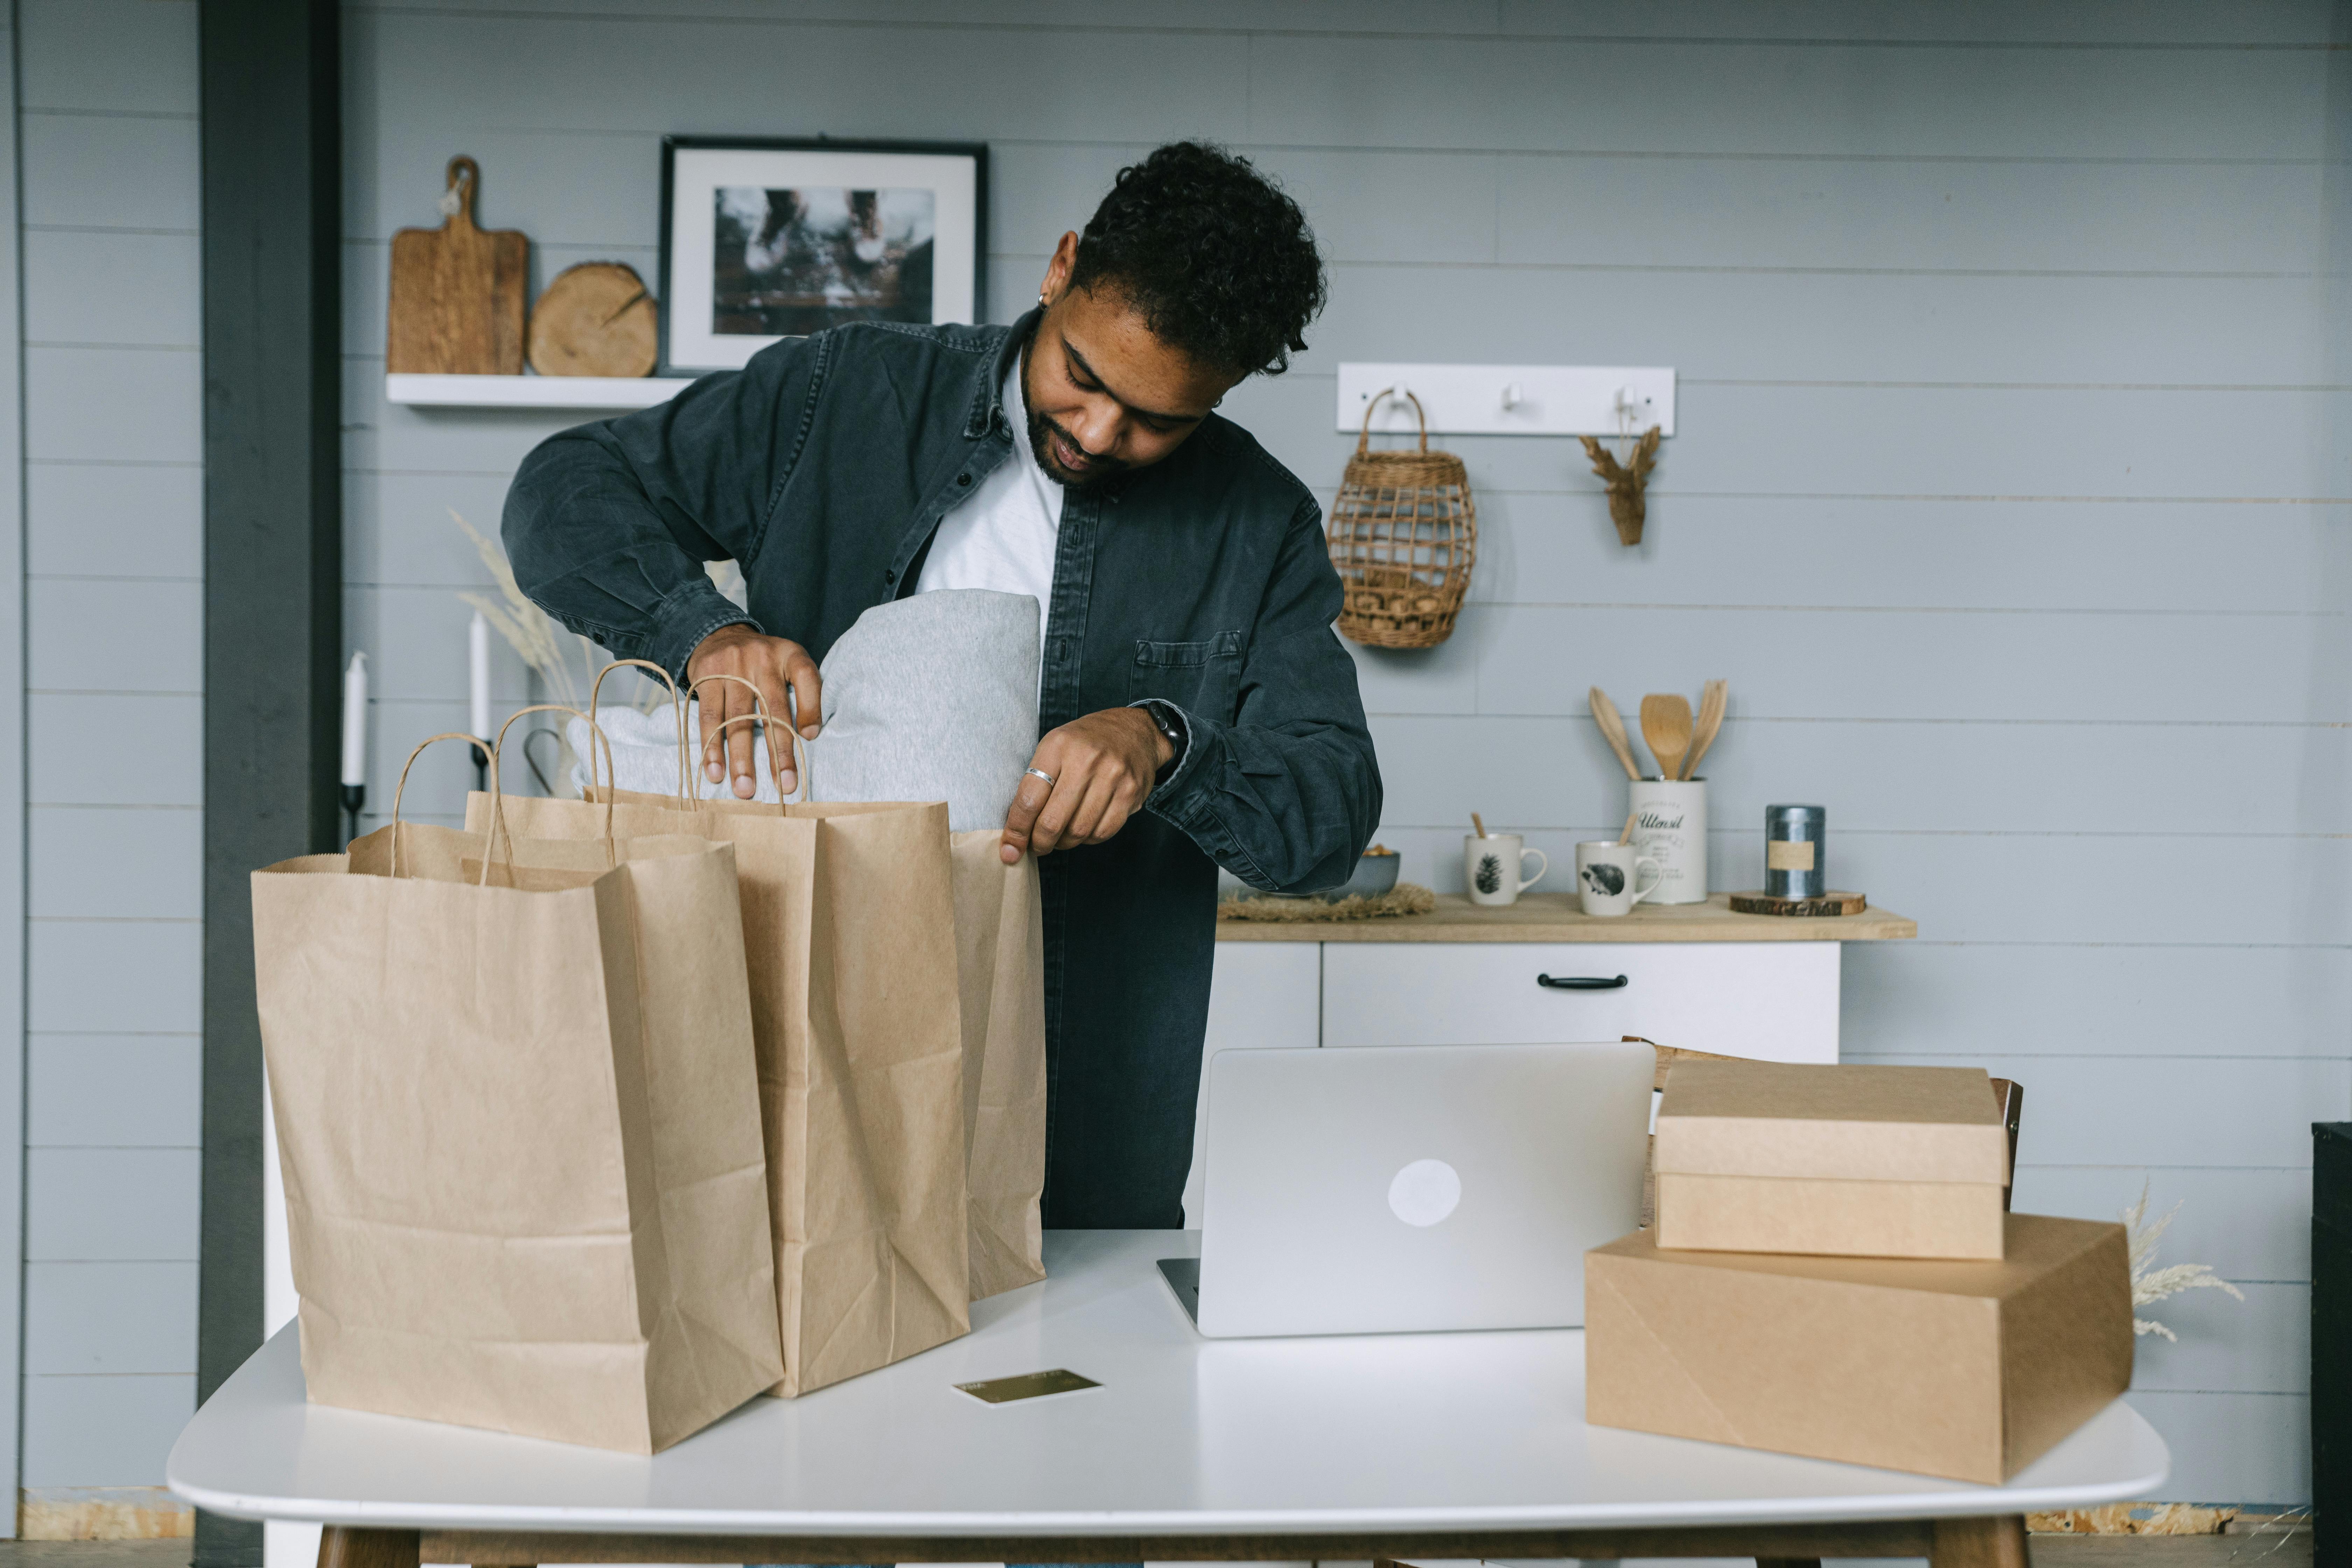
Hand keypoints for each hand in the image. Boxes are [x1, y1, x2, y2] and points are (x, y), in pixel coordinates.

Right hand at [685, 624, 821, 798]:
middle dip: (778, 752)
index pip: (807, 678)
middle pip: (772, 710)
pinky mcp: (706, 677)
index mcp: (790, 655)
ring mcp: (732, 667)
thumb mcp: (790, 664)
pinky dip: (712, 747)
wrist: (719, 635)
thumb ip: (805, 693)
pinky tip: (715, 771)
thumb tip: (809, 735)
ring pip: (738, 719)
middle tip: (784, 786)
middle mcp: (762, 659)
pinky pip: (709, 717)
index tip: (810, 739)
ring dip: (741, 758)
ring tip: (745, 789)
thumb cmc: (764, 663)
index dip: (811, 708)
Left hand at [1001, 707, 1173, 864]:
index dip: (1017, 831)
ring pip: (1078, 832)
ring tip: (1059, 837)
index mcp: (1058, 746)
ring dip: (1063, 843)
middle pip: (1053, 822)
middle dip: (1039, 843)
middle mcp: (1086, 760)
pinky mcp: (1131, 792)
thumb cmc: (1085, 743)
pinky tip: (1083, 829)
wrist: (1133, 730)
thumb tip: (1016, 831)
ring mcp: (1112, 777)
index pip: (1029, 799)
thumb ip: (1035, 784)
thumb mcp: (1054, 747)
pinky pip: (1102, 832)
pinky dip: (1087, 839)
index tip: (1010, 849)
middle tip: (1036, 846)